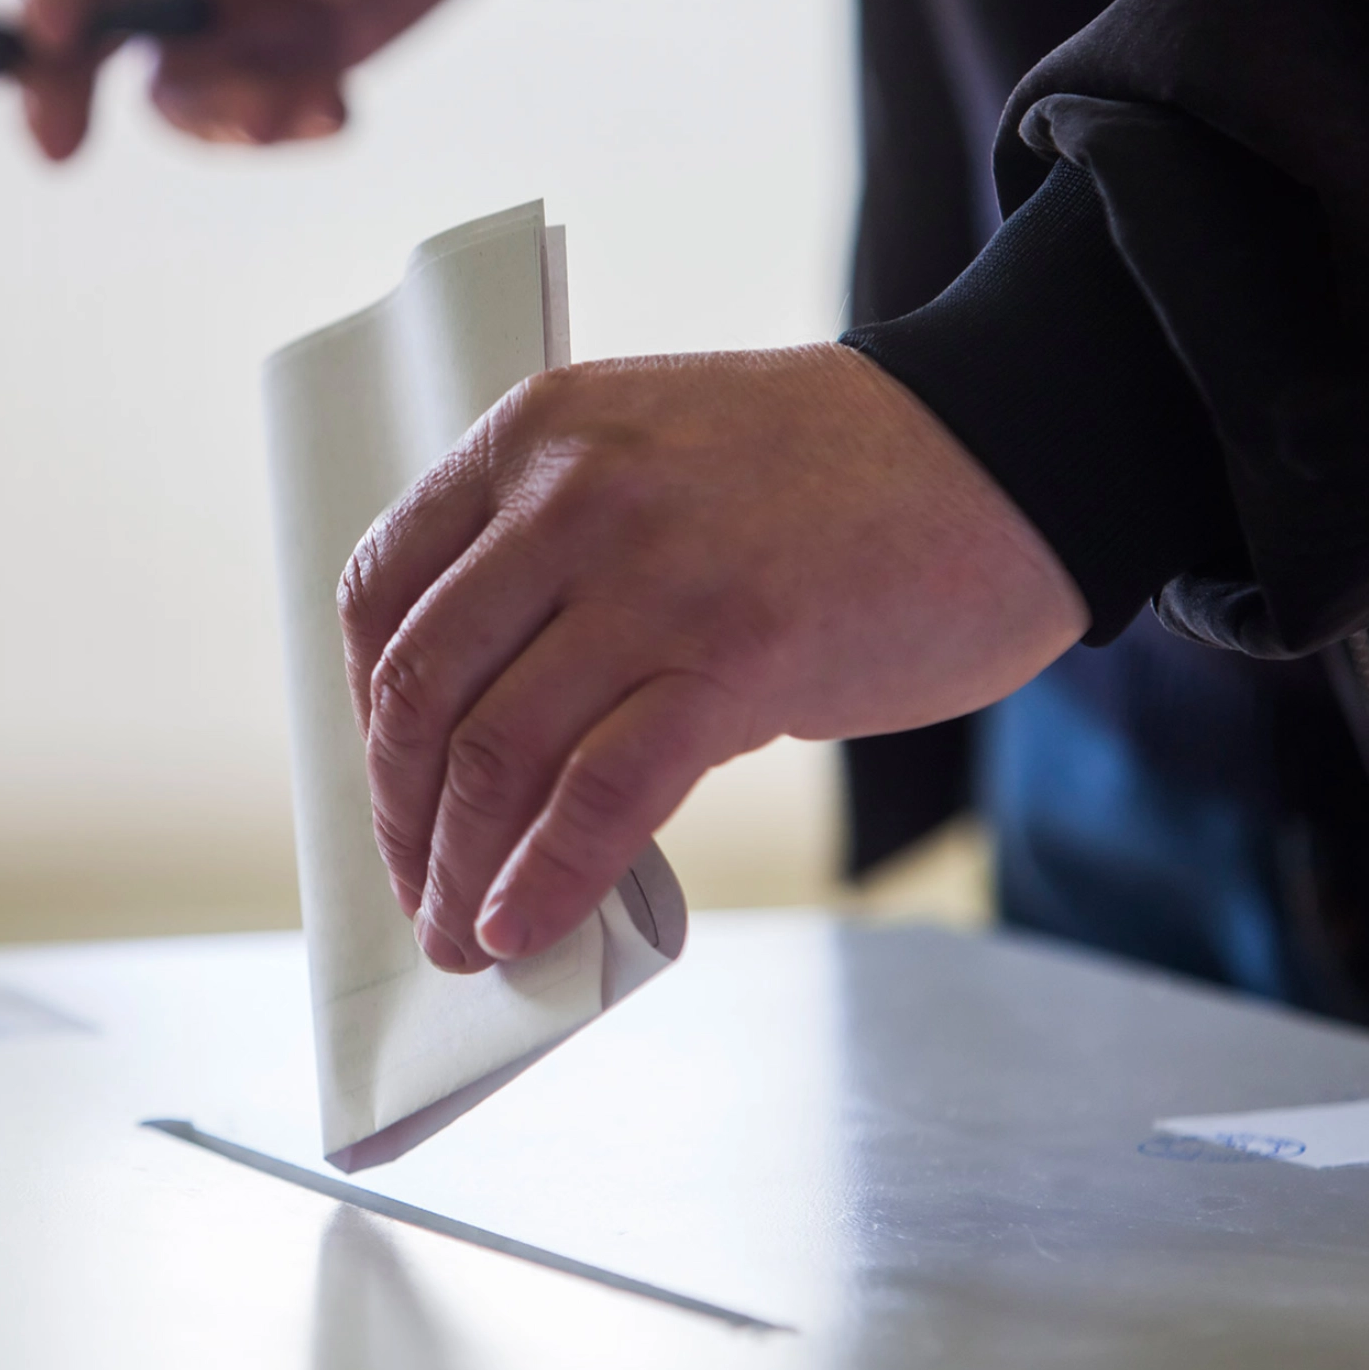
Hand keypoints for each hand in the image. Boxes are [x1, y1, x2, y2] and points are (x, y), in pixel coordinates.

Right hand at [13, 0, 527, 157]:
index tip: (54, 28)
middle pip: (79, 21)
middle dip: (59, 81)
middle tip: (57, 136)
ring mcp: (225, 7)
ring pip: (175, 88)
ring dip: (219, 113)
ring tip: (283, 107)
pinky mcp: (290, 57)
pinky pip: (261, 114)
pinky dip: (290, 124)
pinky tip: (332, 109)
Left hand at [338, 344, 1086, 971]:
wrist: (1004, 449)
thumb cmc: (829, 478)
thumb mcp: (653, 466)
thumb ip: (558, 566)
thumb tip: (489, 738)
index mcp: (535, 435)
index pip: (380, 590)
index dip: (364, 711)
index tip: (389, 785)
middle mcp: (574, 494)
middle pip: (422, 686)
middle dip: (401, 814)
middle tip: (417, 887)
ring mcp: (655, 573)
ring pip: (496, 751)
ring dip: (458, 869)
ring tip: (462, 935)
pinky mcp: (740, 654)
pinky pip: (602, 795)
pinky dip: (546, 878)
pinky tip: (524, 928)